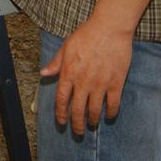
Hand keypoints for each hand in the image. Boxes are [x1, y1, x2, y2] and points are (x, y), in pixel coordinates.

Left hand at [40, 18, 132, 134]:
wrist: (109, 28)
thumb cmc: (87, 34)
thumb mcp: (66, 47)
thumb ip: (56, 63)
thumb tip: (44, 73)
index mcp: (69, 73)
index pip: (61, 100)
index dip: (61, 114)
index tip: (62, 122)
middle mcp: (83, 82)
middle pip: (77, 110)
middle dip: (76, 124)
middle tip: (78, 131)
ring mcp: (100, 84)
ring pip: (95, 110)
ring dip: (93, 120)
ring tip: (92, 123)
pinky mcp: (116, 83)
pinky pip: (113, 104)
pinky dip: (111, 113)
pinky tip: (109, 115)